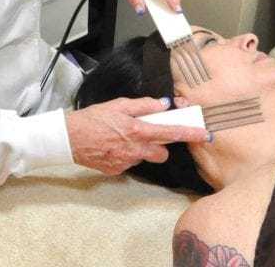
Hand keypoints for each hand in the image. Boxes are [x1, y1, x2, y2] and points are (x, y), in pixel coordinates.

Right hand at [66, 97, 209, 174]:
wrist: (69, 138)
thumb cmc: (93, 118)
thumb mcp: (118, 105)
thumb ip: (143, 105)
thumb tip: (163, 104)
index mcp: (138, 130)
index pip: (171, 132)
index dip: (190, 133)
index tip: (205, 134)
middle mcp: (135, 149)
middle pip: (162, 153)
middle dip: (160, 145)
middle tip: (147, 134)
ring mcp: (126, 162)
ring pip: (145, 158)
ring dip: (140, 149)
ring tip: (123, 138)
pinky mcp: (117, 171)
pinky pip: (129, 163)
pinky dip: (126, 155)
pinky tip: (113, 147)